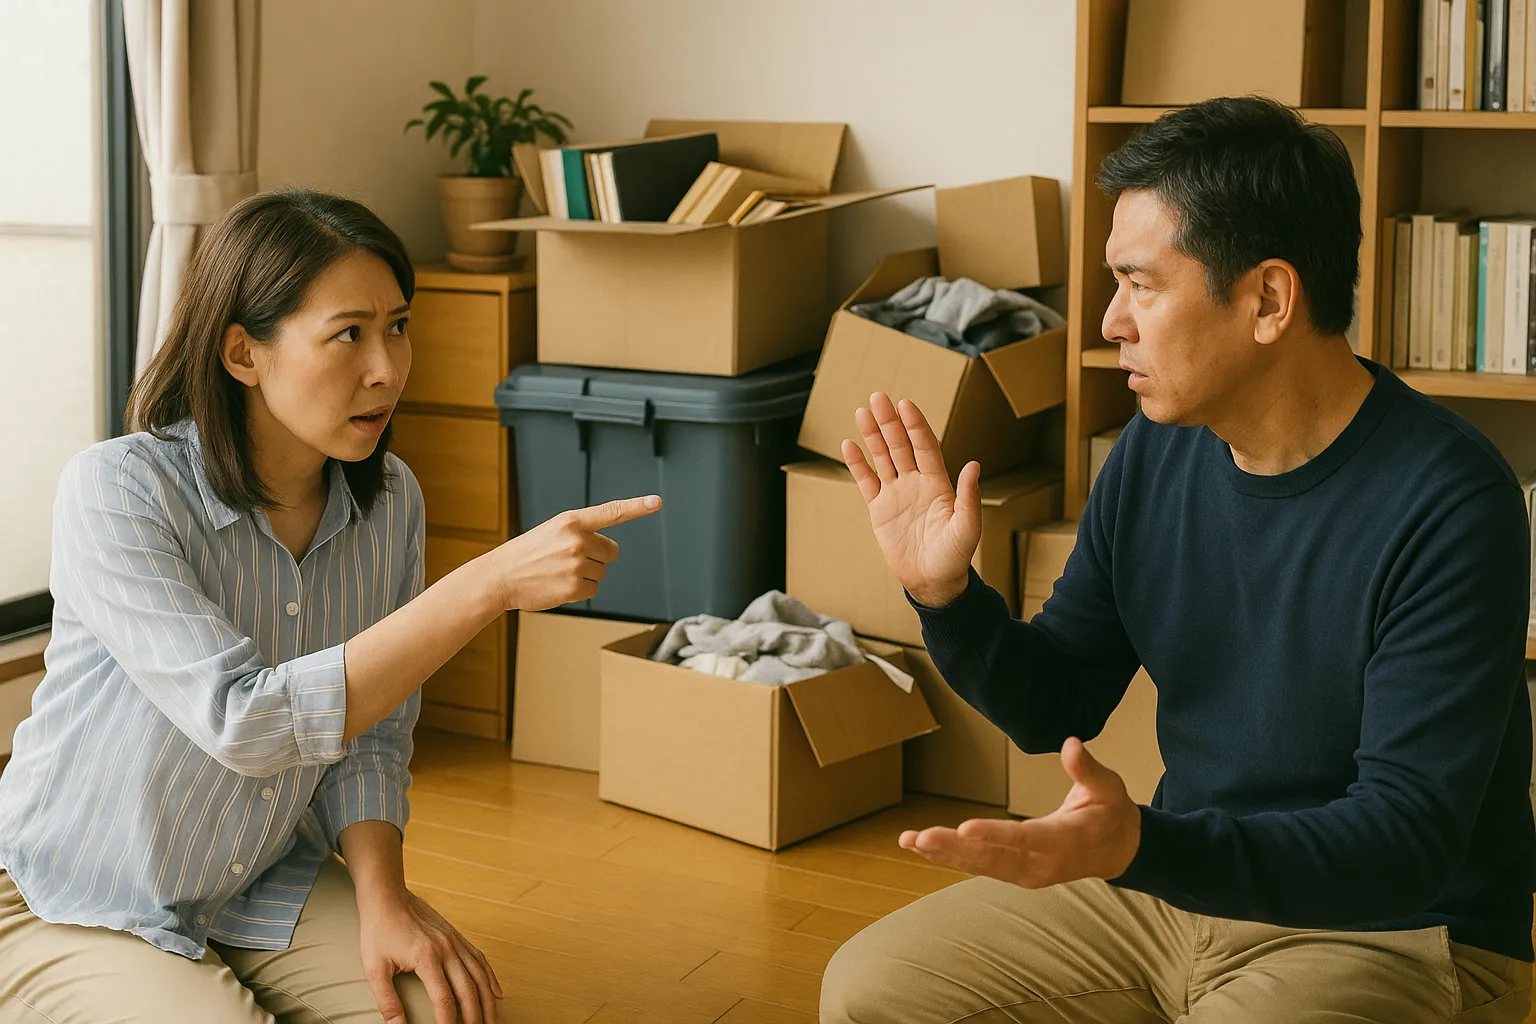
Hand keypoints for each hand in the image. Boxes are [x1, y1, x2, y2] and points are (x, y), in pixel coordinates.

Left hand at [360, 888, 501, 1023]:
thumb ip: (387, 1001)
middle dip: (475, 1017)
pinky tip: (496, 992)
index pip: (444, 999)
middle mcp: (446, 949)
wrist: (387, 896)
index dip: (449, 1022)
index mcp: (427, 958)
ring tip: (492, 1021)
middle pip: (469, 990)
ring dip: (488, 1002)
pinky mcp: (456, 937)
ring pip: (480, 976)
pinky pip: (479, 959)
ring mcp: (454, 941)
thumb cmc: (378, 931)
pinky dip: (490, 978)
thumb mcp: (374, 969)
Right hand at [484, 495, 660, 610]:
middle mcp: (576, 540)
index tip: (656, 501)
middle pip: (611, 552)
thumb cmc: (528, 553)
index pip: (611, 512)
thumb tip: (609, 550)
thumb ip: (580, 532)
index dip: (636, 506)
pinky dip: (580, 590)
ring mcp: (576, 564)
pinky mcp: (575, 587)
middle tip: (568, 559)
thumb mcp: (552, 531)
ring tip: (558, 572)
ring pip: (601, 572)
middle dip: (597, 557)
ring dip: (585, 575)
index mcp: (571, 521)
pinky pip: (594, 589)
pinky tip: (559, 585)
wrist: (500, 576)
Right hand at [842, 392, 980, 608]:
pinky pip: (866, 481)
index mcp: (938, 483)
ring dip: (872, 435)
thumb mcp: (967, 528)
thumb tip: (974, 464)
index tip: (906, 405)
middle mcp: (916, 483)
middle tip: (878, 397)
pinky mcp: (879, 509)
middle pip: (900, 445)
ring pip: (882, 458)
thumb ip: (969, 497)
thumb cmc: (955, 556)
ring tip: (862, 411)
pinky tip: (848, 445)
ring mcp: (896, 494)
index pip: (925, 447)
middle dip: (889, 422)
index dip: (915, 426)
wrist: (932, 581)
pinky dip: (857, 464)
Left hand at [898, 738, 1141, 886]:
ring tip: (910, 841)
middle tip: (920, 836)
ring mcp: (1028, 874)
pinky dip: (951, 858)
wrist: (1119, 851)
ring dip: (944, 854)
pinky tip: (923, 847)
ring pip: (981, 865)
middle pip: (994, 857)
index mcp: (1066, 841)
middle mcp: (1043, 864)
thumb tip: (1071, 743)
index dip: (994, 835)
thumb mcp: (1108, 786)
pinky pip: (980, 867)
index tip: (964, 828)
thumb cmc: (1111, 812)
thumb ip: (1087, 768)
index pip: (1026, 839)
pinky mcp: (1017, 873)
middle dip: (954, 847)